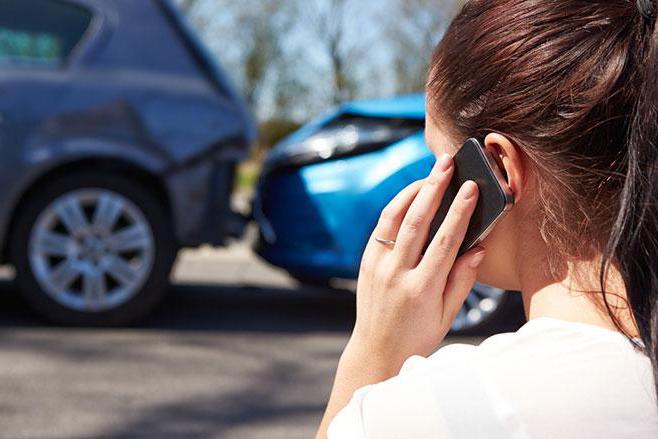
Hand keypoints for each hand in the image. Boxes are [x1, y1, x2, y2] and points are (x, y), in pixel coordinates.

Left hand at [316, 154, 485, 437]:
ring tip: (430, 173)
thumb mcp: (446, 316)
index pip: (445, 241)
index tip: (471, 187)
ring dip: (412, 191)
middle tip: (446, 163)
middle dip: (434, 188)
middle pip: (416, 221)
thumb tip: (478, 247)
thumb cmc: (417, 336)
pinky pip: (381, 227)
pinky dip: (396, 207)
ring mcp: (377, 267)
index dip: (459, 211)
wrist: (376, 350)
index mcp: (422, 289)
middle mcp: (396, 274)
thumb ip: (462, 281)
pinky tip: (411, 195)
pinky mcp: (365, 263)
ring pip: (393, 218)